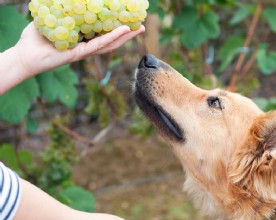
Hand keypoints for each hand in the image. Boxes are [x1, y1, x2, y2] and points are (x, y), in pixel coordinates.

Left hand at [15, 22, 144, 78]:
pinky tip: (124, 30)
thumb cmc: (35, 38)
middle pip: (111, 39)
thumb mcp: (52, 18)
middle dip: (127, 33)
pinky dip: (113, 38)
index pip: (102, 32)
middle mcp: (86, 46)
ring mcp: (85, 51)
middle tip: (140, 24)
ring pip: (110, 44)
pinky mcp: (80, 54)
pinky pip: (99, 45)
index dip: (115, 26)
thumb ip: (62, 10)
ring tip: (139, 28)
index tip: (127, 18)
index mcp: (82, 38)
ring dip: (126, 37)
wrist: (25, 54)